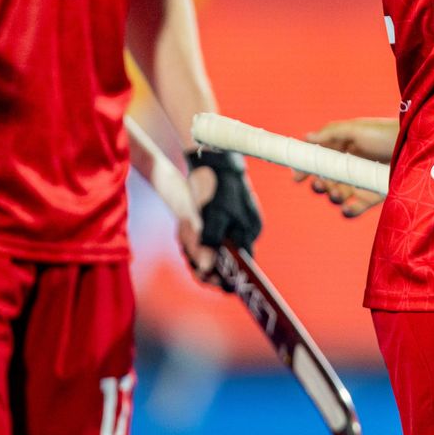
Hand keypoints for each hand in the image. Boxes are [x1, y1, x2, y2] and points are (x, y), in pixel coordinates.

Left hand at [185, 148, 262, 286]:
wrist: (212, 157)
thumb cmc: (217, 184)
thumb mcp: (213, 213)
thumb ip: (211, 242)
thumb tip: (207, 268)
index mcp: (249, 232)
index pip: (241, 267)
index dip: (223, 276)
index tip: (205, 277)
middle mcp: (244, 231)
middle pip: (222, 260)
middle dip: (200, 256)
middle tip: (186, 246)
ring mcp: (232, 225)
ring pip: (210, 249)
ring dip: (193, 245)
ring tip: (184, 229)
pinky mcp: (220, 219)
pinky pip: (205, 238)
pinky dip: (193, 236)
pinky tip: (185, 226)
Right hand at [291, 118, 390, 217]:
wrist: (415, 147)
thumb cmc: (386, 133)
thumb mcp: (357, 128)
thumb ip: (331, 133)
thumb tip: (306, 138)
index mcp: (341, 148)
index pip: (317, 161)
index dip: (305, 170)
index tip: (297, 178)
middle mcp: (348, 166)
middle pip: (324, 181)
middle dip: (321, 184)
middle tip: (326, 183)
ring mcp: (359, 182)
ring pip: (336, 195)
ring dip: (334, 195)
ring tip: (342, 192)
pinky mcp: (371, 195)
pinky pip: (354, 208)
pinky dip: (349, 209)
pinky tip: (350, 204)